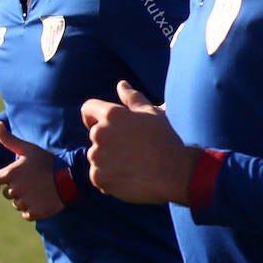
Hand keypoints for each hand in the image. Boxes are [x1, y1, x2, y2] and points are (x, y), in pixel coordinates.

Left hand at [0, 121, 62, 220]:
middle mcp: (14, 190)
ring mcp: (24, 202)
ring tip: (40, 190)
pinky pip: (27, 214)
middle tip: (34, 181)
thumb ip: (9, 139)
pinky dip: (34, 209)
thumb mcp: (29, 148)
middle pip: (7, 194)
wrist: (71, 177)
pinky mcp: (35, 213)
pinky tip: (44, 199)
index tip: (2, 181)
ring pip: (18, 204)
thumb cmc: (48, 161)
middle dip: (17, 189)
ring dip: (26, 199)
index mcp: (9, 174)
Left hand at [82, 80, 196, 205]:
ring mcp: (97, 157)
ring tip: (133, 164)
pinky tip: (130, 176)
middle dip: (108, 139)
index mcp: (111, 115)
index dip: (95, 115)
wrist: (174, 173)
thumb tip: (121, 84)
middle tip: (132, 148)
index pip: (88, 109)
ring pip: (97, 156)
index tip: (108, 125)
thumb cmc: (165, 140)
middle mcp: (99, 134)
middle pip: (95, 134)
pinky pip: (98, 175)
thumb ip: (132, 97)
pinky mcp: (98, 177)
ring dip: (109, 159)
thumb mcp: (152, 114)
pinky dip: (110, 177)